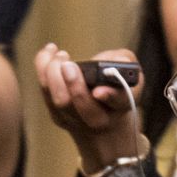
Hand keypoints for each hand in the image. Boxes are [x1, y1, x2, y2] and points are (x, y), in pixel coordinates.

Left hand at [35, 43, 145, 171]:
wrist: (106, 125)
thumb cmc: (118, 90)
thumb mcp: (132, 76)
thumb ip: (125, 63)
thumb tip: (111, 60)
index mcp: (122, 106)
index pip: (118, 102)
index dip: (109, 96)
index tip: (99, 90)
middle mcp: (99, 118)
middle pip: (83, 106)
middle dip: (73, 84)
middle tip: (68, 64)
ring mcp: (76, 121)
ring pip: (60, 101)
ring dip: (54, 74)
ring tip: (60, 54)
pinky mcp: (58, 117)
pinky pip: (46, 93)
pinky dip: (44, 69)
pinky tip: (50, 51)